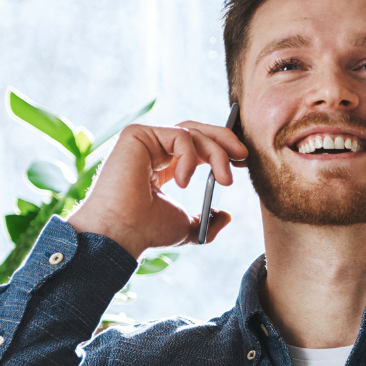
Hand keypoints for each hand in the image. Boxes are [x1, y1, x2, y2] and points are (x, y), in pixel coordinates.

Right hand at [67, 121, 245, 257]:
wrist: (121, 234)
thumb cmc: (146, 232)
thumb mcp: (186, 227)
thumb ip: (206, 221)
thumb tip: (225, 216)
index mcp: (160, 167)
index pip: (194, 145)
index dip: (220, 148)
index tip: (241, 161)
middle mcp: (151, 150)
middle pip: (195, 131)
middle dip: (224, 140)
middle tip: (244, 157)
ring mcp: (143, 141)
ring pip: (192, 132)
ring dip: (216, 153)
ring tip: (223, 180)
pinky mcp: (136, 135)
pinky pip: (179, 134)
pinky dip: (190, 157)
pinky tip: (183, 183)